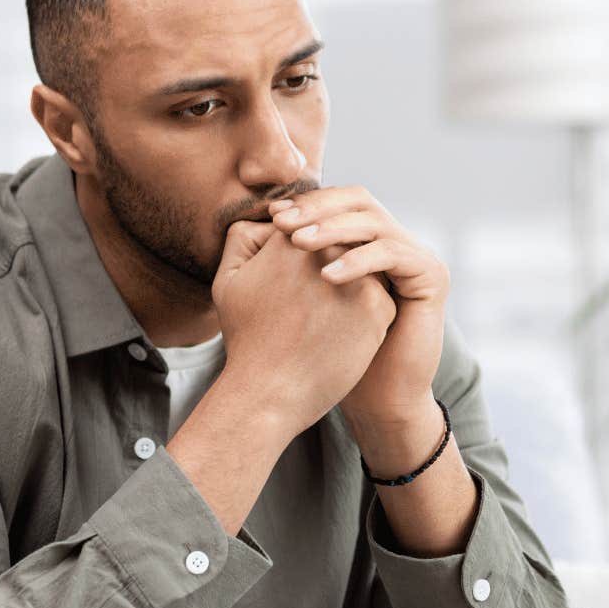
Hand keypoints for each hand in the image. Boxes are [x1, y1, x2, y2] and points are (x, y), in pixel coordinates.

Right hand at [212, 218, 395, 434]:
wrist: (271, 392)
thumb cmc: (247, 340)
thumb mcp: (228, 280)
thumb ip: (243, 237)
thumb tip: (272, 216)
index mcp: (293, 237)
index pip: (312, 227)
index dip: (303, 254)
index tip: (295, 284)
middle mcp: (330, 250)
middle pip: (340, 246)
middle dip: (331, 268)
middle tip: (311, 305)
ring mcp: (359, 277)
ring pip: (364, 270)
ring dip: (354, 286)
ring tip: (326, 319)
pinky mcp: (380, 306)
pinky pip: (379, 298)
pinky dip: (365, 314)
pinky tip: (342, 335)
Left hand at [269, 186, 449, 429]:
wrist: (376, 396)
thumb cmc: (332, 353)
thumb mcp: (304, 298)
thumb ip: (289, 259)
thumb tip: (261, 219)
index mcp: (367, 241)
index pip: (338, 202)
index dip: (305, 203)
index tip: (271, 215)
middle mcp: (393, 241)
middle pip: (358, 199)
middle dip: (318, 208)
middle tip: (283, 222)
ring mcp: (415, 255)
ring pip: (374, 221)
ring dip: (333, 229)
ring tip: (298, 244)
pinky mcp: (431, 275)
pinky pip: (393, 253)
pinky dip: (358, 260)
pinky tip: (327, 276)